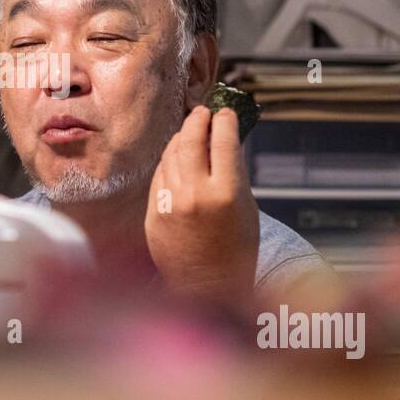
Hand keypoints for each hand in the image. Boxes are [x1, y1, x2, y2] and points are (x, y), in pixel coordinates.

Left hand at [144, 104, 259, 307]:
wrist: (209, 286)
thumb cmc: (235, 248)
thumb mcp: (246, 206)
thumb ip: (234, 173)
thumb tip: (225, 140)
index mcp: (226, 192)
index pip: (223, 140)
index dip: (225, 120)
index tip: (226, 113)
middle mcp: (195, 194)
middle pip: (191, 140)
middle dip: (198, 120)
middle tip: (203, 112)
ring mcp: (170, 203)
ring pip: (171, 155)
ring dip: (181, 138)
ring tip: (189, 132)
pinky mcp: (153, 213)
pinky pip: (160, 176)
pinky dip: (169, 162)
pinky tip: (176, 158)